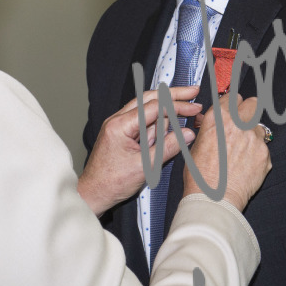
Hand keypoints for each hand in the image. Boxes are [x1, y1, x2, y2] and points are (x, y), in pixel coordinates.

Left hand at [77, 85, 199, 214]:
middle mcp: (117, 120)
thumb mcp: (145, 167)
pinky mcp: (120, 132)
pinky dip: (156, 118)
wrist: (92, 194)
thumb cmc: (111, 183)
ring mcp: (118, 125)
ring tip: (185, 107)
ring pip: (145, 106)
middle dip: (173, 95)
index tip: (194, 108)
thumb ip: (168, 148)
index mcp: (120, 125)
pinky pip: (141, 118)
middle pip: (150, 98)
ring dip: (165, 106)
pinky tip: (167, 122)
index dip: (177, 106)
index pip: (154, 106)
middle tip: (193, 91)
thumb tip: (187, 134)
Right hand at [182, 96, 271, 210]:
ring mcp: (254, 138)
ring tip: (241, 152)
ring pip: (259, 127)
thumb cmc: (200, 177)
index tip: (233, 109)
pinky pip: (264, 147)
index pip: (233, 97)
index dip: (232, 105)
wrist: (214, 199)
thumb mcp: (195, 146)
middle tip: (243, 122)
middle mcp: (238, 124)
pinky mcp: (265, 154)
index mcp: (218, 118)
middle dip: (248, 111)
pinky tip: (246, 165)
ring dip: (252, 135)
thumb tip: (208, 120)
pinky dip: (257, 154)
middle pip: (253, 104)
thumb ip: (207, 128)